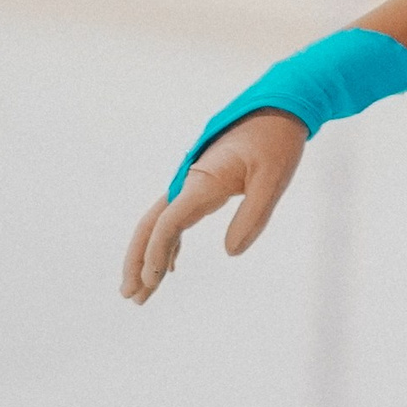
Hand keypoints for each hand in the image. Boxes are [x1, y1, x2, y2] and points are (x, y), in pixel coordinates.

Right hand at [121, 108, 305, 303]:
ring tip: (142, 294)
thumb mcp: (273, 181)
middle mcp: (190, 183)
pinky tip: (170, 267)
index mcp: (203, 182)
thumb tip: (230, 253)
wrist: (277, 109)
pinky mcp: (202, 185)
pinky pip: (176, 218)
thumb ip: (253, 217)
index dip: (155, 255)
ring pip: (160, 224)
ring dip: (149, 257)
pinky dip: (168, 244)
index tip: (150, 283)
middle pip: (151, 226)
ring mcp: (193, 184)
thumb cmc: (276, 143)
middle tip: (129, 296)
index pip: (168, 223)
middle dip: (137, 261)